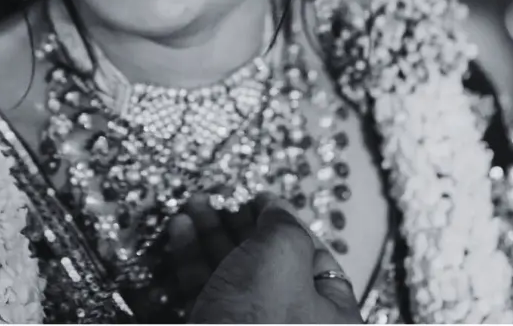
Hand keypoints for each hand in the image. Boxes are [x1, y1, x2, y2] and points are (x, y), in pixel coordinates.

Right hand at [187, 195, 361, 323]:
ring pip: (233, 275)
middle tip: (221, 199)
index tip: (259, 198)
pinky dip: (193, 259)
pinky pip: (207, 292)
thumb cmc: (259, 321)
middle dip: (241, 226)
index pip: (316, 259)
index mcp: (333, 316)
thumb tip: (276, 207)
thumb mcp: (282, 255)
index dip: (286, 223)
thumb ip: (283, 224)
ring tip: (193, 204)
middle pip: (269, 265)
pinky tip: (180, 231)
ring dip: (210, 236)